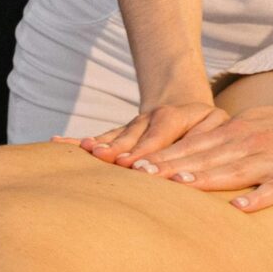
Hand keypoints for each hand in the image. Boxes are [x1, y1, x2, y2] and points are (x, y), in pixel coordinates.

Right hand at [52, 101, 227, 171]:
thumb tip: (201, 155)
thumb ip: (209, 135)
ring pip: (113, 137)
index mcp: (175, 116)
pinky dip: (77, 141)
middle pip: (132, 137)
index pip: (160, 136)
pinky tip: (57, 143)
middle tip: (107, 160)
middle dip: (120, 150)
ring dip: (99, 145)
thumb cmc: (205, 123)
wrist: (182, 104)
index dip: (148, 152)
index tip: (136, 167)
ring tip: (85, 151)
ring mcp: (130, 127)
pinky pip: (97, 137)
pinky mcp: (117, 134)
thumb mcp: (215, 123)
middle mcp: (148, 120)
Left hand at [148, 98, 272, 211]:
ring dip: (207, 178)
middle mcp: (250, 143)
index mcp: (237, 132)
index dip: (165, 156)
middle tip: (142, 177)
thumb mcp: (250, 123)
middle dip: (173, 167)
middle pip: (206, 157)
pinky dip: (257, 199)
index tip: (136, 167)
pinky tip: (239, 209)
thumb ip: (220, 138)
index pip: (194, 145)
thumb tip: (185, 152)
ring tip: (180, 187)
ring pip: (235, 170)